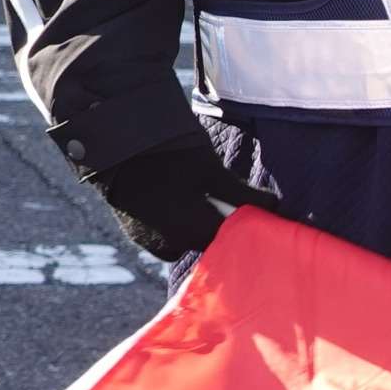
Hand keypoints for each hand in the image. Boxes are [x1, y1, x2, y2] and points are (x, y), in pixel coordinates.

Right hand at [88, 134, 278, 261]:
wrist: (116, 144)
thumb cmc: (171, 152)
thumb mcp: (211, 169)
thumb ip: (241, 193)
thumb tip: (274, 206)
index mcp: (196, 230)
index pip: (232, 242)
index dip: (243, 229)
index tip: (250, 216)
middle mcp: (174, 244)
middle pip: (208, 245)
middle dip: (218, 228)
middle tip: (221, 202)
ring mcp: (151, 243)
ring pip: (185, 243)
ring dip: (194, 228)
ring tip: (195, 199)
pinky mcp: (136, 236)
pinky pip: (164, 239)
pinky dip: (173, 226)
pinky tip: (174, 203)